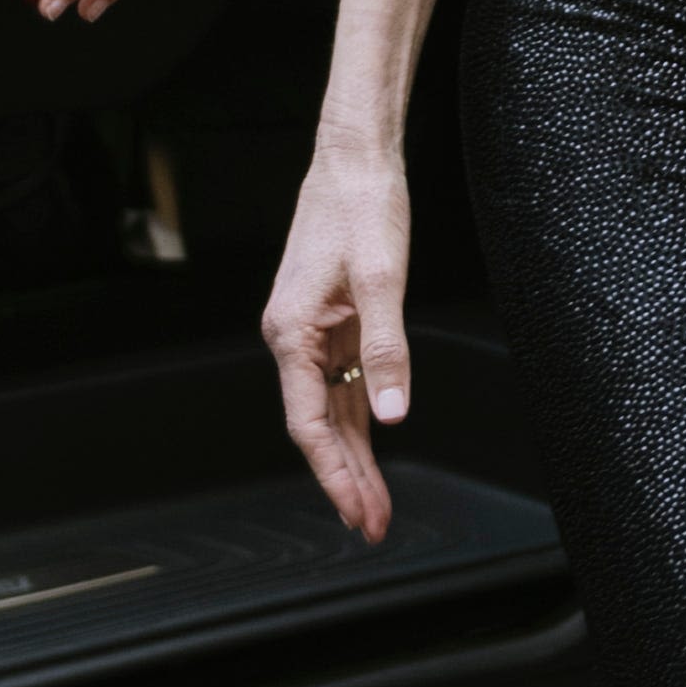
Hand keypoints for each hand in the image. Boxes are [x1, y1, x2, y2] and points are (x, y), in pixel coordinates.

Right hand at [263, 137, 413, 538]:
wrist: (353, 161)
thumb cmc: (361, 208)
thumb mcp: (382, 280)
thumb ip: (388, 350)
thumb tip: (393, 414)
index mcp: (292, 333)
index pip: (309, 424)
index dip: (334, 473)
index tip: (356, 512)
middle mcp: (294, 340)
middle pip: (319, 427)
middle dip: (346, 480)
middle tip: (373, 526)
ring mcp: (313, 335)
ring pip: (332, 411)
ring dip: (354, 459)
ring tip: (374, 506)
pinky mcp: (334, 325)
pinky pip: (344, 386)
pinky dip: (359, 422)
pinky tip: (372, 452)